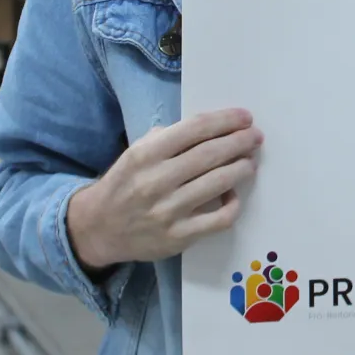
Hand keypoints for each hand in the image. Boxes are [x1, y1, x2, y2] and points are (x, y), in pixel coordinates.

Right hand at [67, 108, 261, 270]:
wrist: (98, 229)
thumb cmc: (124, 184)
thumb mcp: (135, 153)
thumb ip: (167, 139)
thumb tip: (210, 128)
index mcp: (145, 155)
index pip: (194, 129)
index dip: (225, 120)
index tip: (245, 117)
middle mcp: (156, 181)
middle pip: (210, 154)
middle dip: (240, 141)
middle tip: (256, 136)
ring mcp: (168, 211)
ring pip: (218, 183)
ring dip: (241, 168)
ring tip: (251, 161)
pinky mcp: (178, 237)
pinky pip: (218, 220)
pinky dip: (232, 205)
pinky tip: (233, 195)